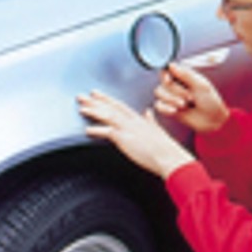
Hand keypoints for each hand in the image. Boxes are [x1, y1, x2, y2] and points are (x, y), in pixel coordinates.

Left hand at [78, 90, 194, 178]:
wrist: (169, 157)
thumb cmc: (165, 148)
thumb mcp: (157, 130)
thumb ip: (150, 121)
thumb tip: (147, 113)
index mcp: (139, 119)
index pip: (119, 105)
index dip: (106, 99)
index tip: (96, 94)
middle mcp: (133, 121)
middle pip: (111, 107)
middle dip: (95, 101)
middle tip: (82, 96)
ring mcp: (129, 129)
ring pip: (108, 115)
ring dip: (93, 111)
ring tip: (82, 108)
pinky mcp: (126, 139)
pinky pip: (108, 132)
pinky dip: (97, 130)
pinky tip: (88, 130)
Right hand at [153, 61, 228, 133]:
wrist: (212, 120)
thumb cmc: (210, 101)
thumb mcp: (201, 85)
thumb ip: (186, 74)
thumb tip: (171, 65)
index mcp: (183, 75)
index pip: (167, 69)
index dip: (165, 74)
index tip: (169, 79)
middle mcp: (175, 84)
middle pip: (163, 82)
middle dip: (176, 91)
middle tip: (190, 98)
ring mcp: (171, 96)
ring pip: (159, 92)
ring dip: (172, 99)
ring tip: (185, 105)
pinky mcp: (168, 108)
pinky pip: (158, 105)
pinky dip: (165, 108)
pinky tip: (175, 111)